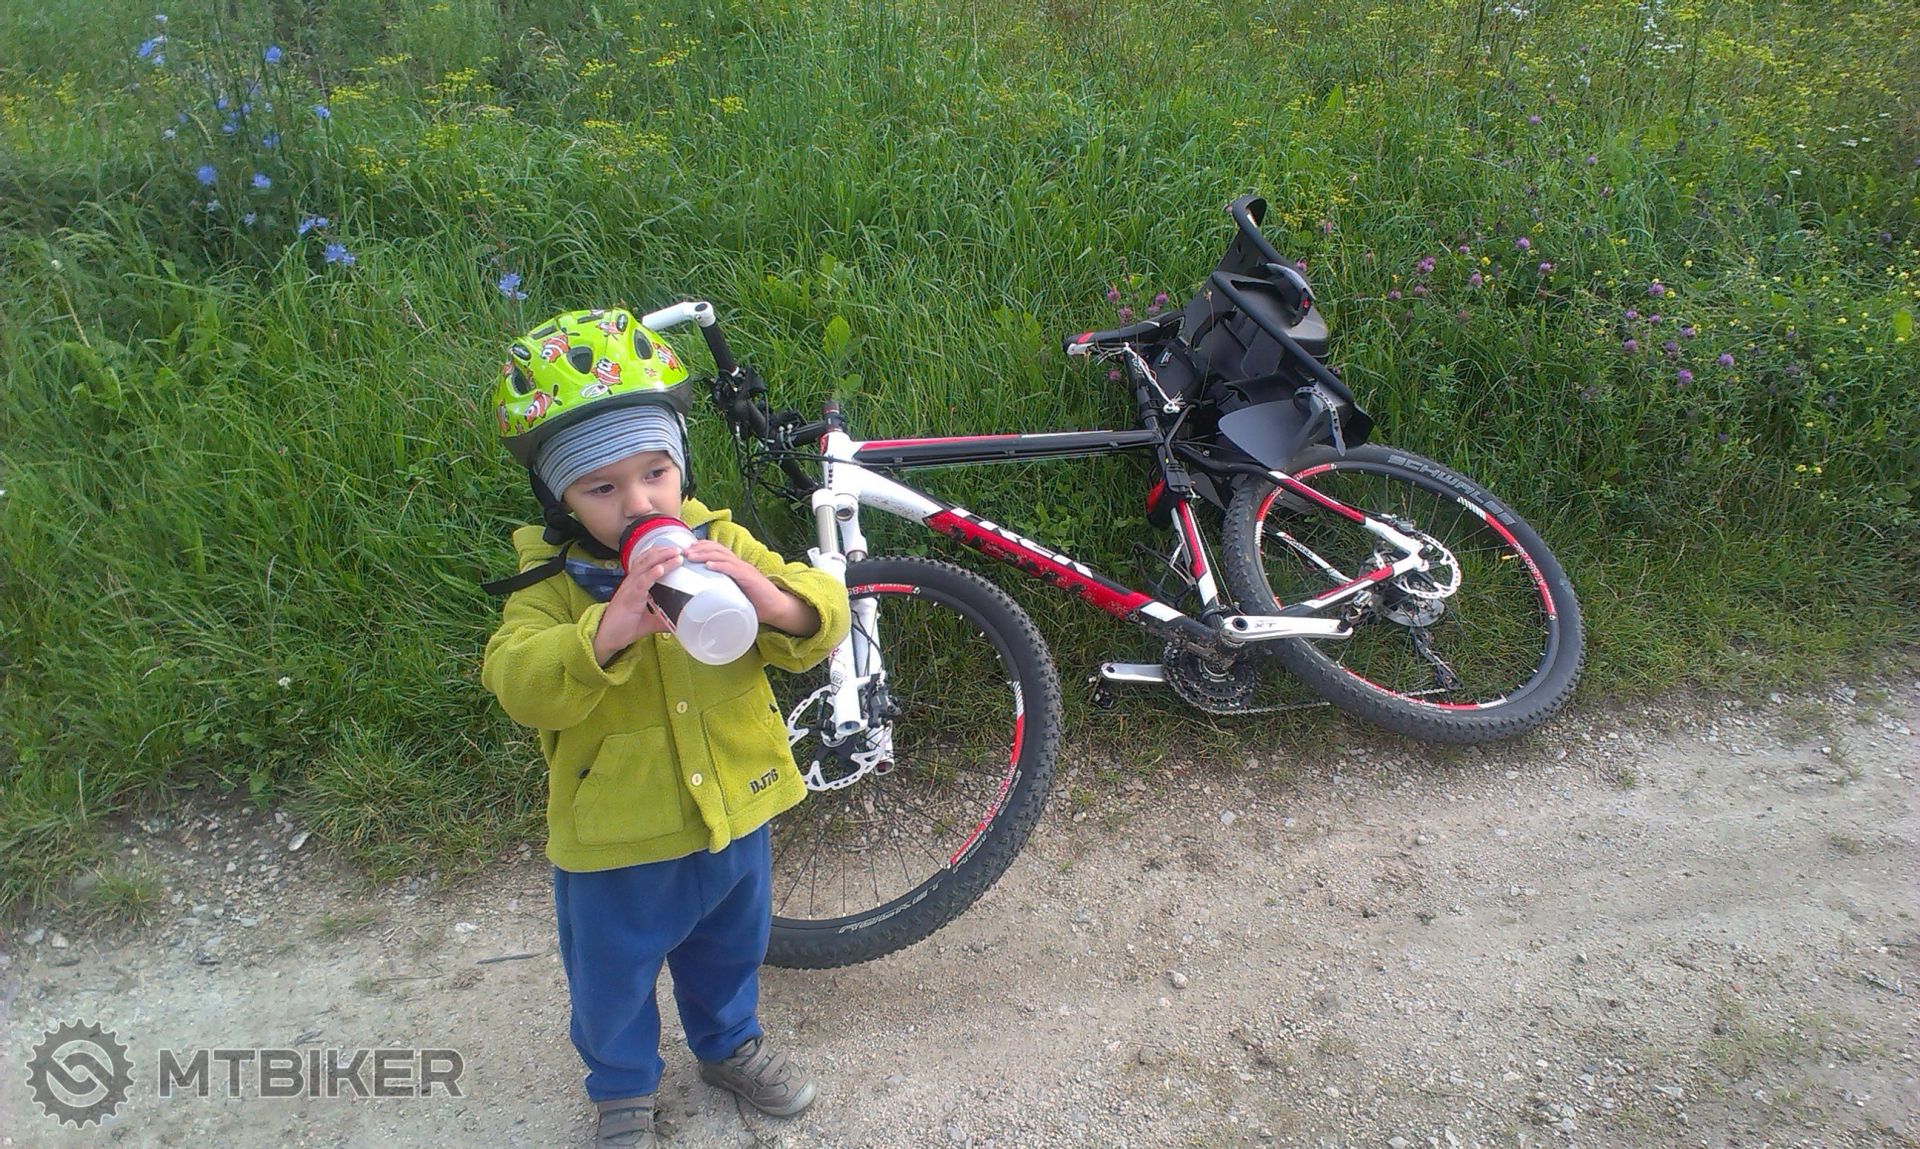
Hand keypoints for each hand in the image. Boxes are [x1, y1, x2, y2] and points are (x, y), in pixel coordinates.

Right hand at [592, 545, 679, 664]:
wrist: (606, 638)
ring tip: (675, 553)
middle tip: (680, 548)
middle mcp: (631, 583)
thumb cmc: (624, 628)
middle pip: (646, 560)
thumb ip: (663, 619)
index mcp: (635, 585)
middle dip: (663, 551)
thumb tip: (680, 622)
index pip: (647, 563)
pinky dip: (651, 574)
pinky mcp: (629, 599)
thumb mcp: (649, 622)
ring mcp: (629, 589)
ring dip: (660, 558)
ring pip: (645, 568)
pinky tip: (661, 568)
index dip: (660, 554)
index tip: (676, 550)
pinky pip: (641, 583)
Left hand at [684, 540, 820, 636]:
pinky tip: (709, 566)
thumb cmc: (754, 603)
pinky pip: (733, 569)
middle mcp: (739, 564)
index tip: (685, 549)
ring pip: (722, 556)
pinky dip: (720, 566)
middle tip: (683, 551)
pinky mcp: (749, 578)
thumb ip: (720, 592)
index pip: (716, 549)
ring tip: (691, 556)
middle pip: (716, 549)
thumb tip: (698, 601)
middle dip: (698, 548)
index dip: (701, 546)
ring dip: (705, 554)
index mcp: (734, 566)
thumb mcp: (733, 594)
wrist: (776, 608)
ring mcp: (744, 570)